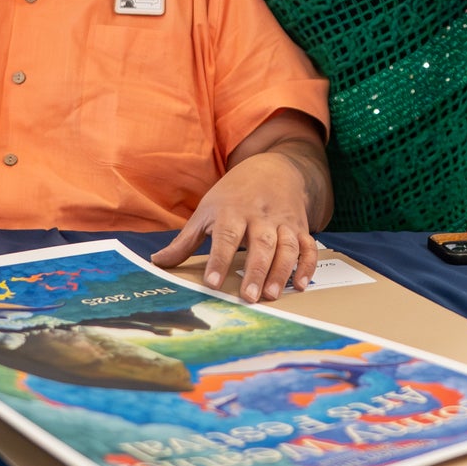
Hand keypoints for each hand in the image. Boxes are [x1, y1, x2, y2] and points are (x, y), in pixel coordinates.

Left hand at [152, 153, 317, 302]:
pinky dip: (308, 265)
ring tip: (272, 295)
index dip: (219, 260)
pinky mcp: (300, 227)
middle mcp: (260, 217)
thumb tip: (157, 262)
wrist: (273, 168)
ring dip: (282, 271)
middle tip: (249, 298)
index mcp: (232, 211)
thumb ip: (185, 241)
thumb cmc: (233, 195)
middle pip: (261, 244)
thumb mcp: (206, 211)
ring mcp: (283, 222)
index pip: (226, 237)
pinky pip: (309, 246)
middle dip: (256, 271)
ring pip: (287, 246)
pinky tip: (301, 285)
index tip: (212, 283)